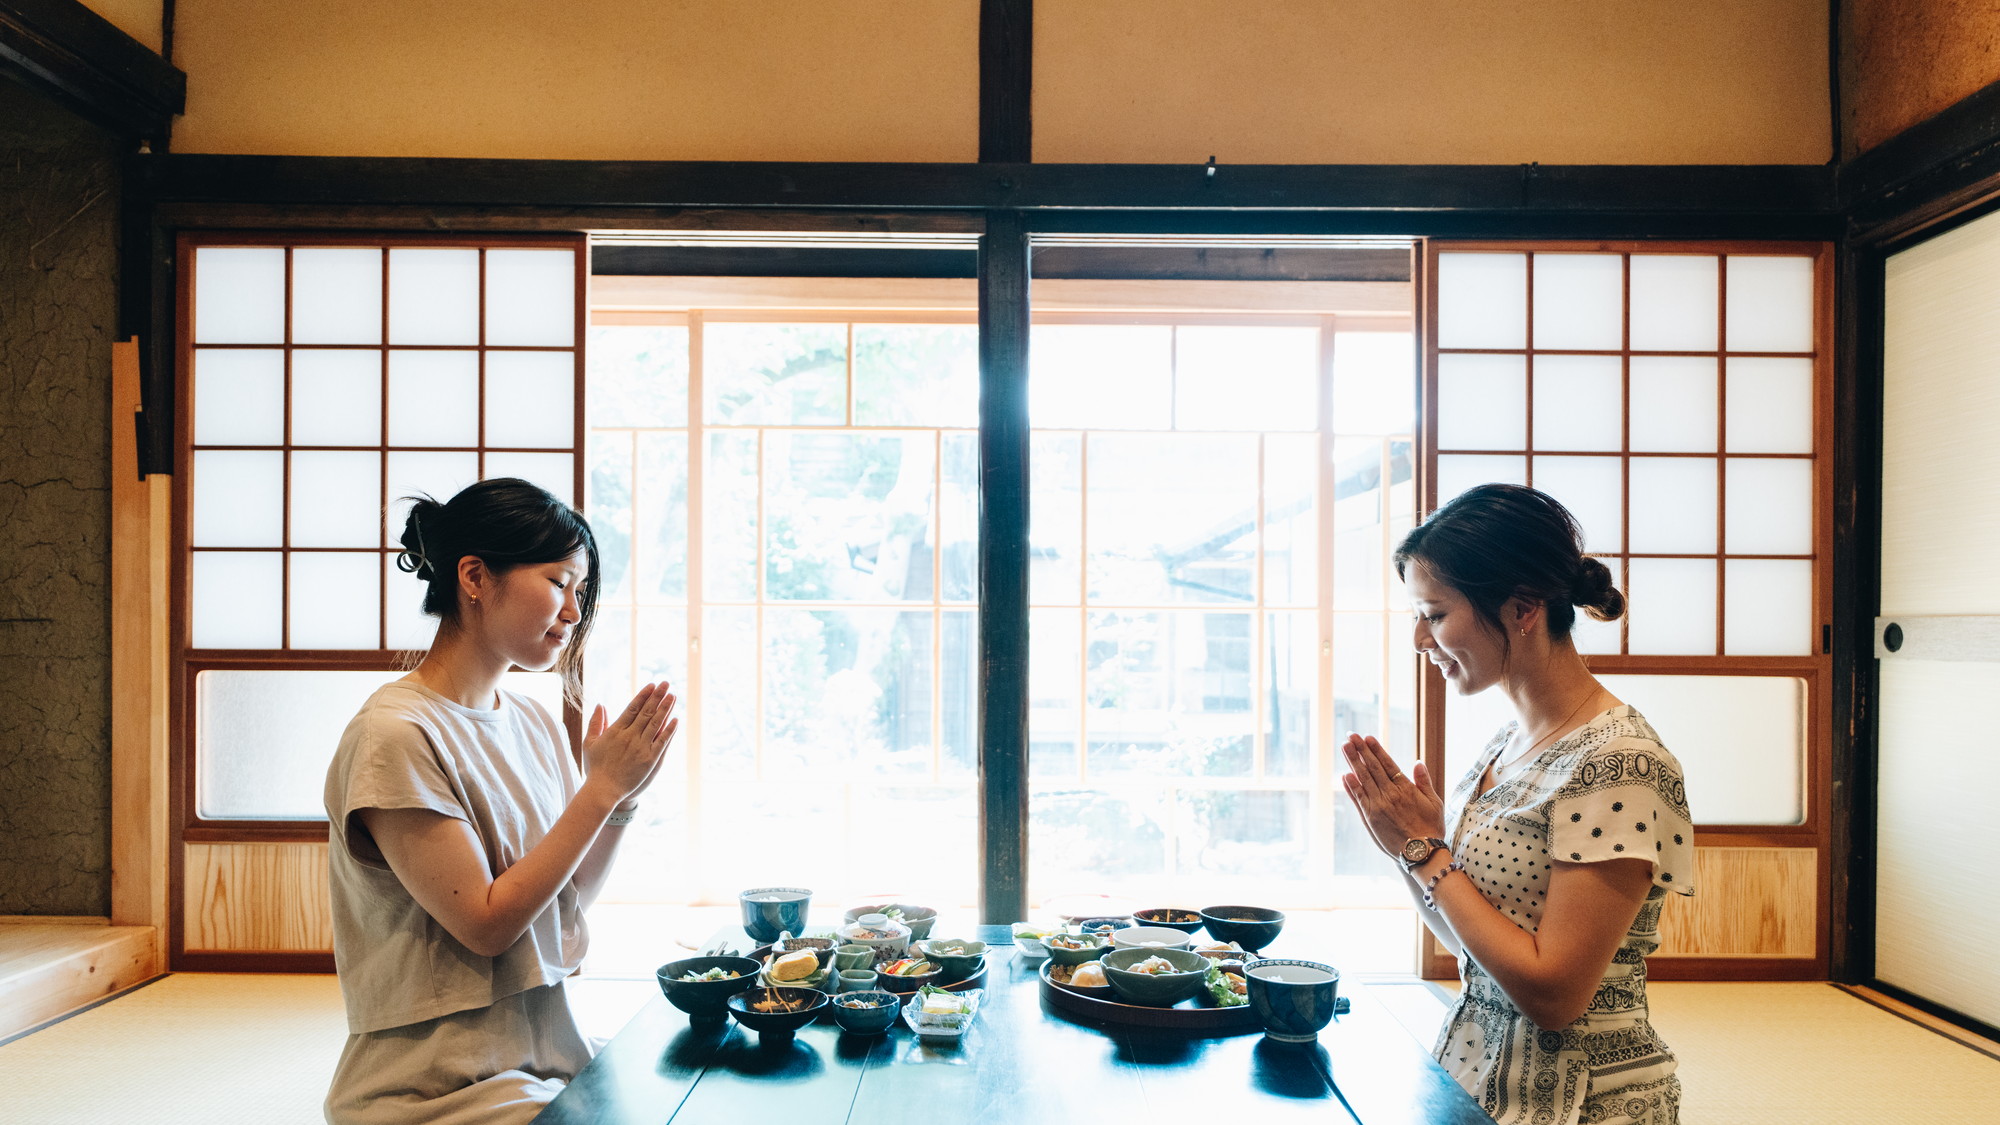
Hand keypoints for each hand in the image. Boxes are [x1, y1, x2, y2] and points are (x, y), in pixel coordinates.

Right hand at [582, 681, 677, 805]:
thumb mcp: (590, 743)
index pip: (632, 708)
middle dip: (657, 696)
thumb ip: (596, 723)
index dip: (643, 696)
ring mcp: (640, 748)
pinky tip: (675, 720)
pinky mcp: (649, 760)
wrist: (603, 790)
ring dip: (665, 708)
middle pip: (646, 712)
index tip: (651, 685)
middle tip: (666, 683)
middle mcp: (629, 737)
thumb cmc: (595, 767)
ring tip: (672, 696)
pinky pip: (662, 742)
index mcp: (615, 731)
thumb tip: (600, 704)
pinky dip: (669, 730)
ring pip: (655, 724)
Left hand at [1339, 732, 1445, 860]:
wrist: (1421, 853)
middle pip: (1372, 768)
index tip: (1367, 737)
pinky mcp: (1370, 818)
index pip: (1388, 764)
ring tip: (1345, 747)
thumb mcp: (1434, 803)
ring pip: (1363, 779)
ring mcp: (1378, 806)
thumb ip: (1424, 782)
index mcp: (1406, 789)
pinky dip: (1351, 786)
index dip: (1376, 750)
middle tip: (1351, 736)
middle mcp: (1390, 794)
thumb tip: (1418, 762)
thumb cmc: (1431, 828)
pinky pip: (1359, 798)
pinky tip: (1345, 775)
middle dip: (1361, 750)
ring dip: (1353, 762)